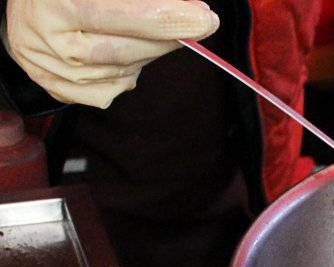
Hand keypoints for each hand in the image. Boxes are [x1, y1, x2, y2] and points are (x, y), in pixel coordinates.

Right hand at [2, 0, 218, 107]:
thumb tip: (195, 11)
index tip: (204, 20)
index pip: (116, 13)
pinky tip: (126, 58)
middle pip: (121, 50)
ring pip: (118, 74)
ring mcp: (45, 62)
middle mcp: (45, 32)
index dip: (165, 19)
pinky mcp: (52, 83)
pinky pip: (105, 94)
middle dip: (165, 39)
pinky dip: (125, 78)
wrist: (34, 2)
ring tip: (151, 36)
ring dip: (147, 56)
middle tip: (195, 24)